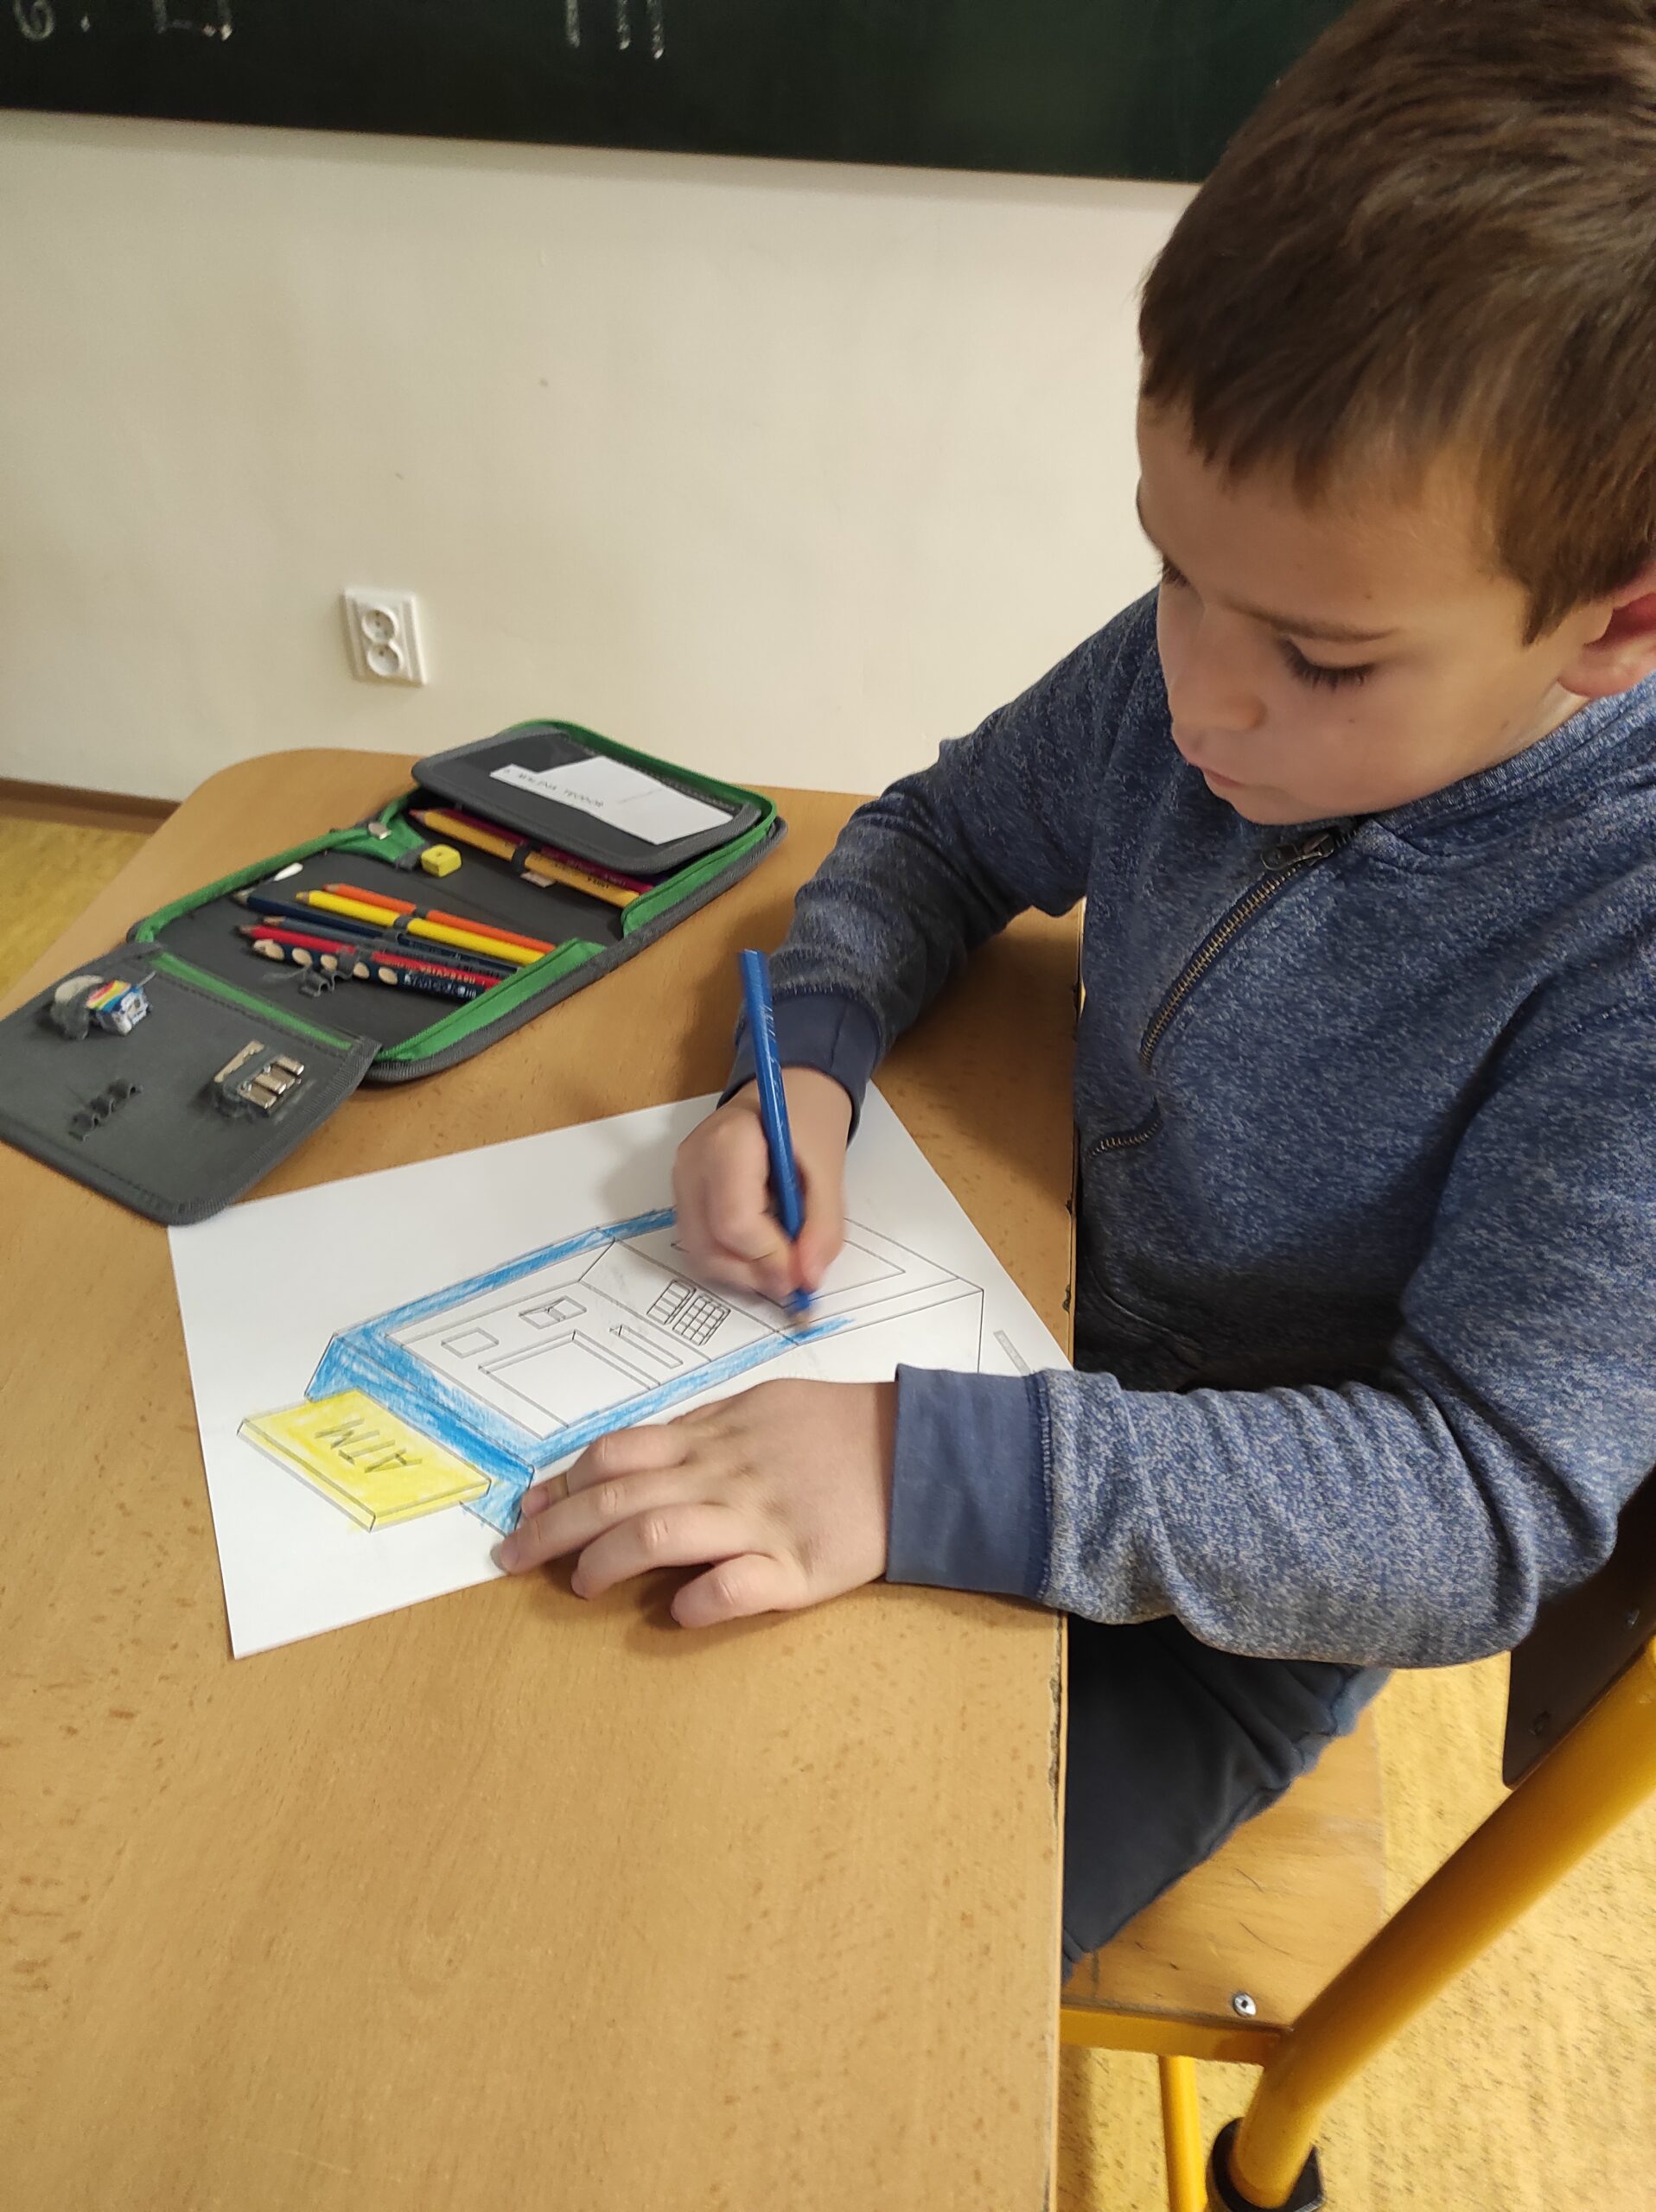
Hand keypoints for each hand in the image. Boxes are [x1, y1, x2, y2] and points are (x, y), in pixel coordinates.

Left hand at [495, 1379, 894, 1627]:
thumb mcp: (760, 1406)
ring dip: (607, 1560)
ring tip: (581, 1584)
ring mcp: (759, 1521)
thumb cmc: (833, 1429)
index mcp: (713, 1436)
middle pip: (620, 1498)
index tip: (528, 1505)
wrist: (917, 1453)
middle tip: (510, 1558)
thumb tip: (629, 1455)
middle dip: (553, 1528)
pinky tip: (677, 1612)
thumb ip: (698, 1430)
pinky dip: (699, 1600)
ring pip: (661, 1533)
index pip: (617, 1455)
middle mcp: (724, 1476)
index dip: (564, 1481)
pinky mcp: (799, 1568)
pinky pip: (737, 1586)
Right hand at [672, 1068, 852, 1304]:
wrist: (788, 1090)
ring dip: (743, 1273)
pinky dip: (732, 1260)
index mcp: (728, 1142)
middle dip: (754, 1274)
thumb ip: (823, 1227)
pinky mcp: (684, 1193)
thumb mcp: (830, 1170)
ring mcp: (682, 1178)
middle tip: (794, 1280)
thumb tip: (809, 1279)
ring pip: (699, 1252)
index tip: (804, 1274)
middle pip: (709, 1245)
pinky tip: (763, 1250)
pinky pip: (700, 1243)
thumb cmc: (808, 1120)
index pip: (735, 1222)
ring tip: (781, 1265)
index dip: (770, 1258)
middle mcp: (693, 1162)